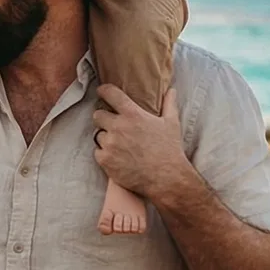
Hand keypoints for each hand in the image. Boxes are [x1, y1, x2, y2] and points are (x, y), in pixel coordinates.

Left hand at [92, 86, 191, 201]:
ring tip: (120, 145)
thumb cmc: (170, 150)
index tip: (102, 91)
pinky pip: (97, 152)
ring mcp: (110, 144)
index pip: (111, 94)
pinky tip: (117, 158)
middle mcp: (118, 127)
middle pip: (97, 115)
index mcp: (133, 115)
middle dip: (103, 118)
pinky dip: (105, 154)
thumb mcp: (172, 123)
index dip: (104, 90)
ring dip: (106, 138)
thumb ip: (169, 104)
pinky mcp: (105, 160)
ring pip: (98, 135)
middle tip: (113, 126)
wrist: (166, 178)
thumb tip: (171, 90)